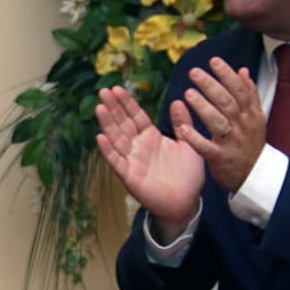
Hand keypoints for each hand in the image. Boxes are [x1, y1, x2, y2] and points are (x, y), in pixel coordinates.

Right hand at [95, 86, 204, 234]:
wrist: (186, 202)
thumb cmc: (188, 175)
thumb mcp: (189, 144)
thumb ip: (182, 124)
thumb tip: (178, 101)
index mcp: (151, 137)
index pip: (136, 116)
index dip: (127, 103)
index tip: (117, 88)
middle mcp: (138, 147)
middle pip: (123, 124)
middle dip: (113, 108)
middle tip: (104, 91)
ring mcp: (132, 161)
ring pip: (116, 139)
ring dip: (107, 124)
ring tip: (100, 108)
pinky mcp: (129, 176)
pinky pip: (116, 161)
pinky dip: (108, 151)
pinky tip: (100, 138)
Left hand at [170, 56, 264, 192]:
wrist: (255, 176)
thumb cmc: (251, 143)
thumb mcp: (256, 118)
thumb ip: (249, 94)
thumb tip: (243, 70)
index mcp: (251, 114)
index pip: (240, 90)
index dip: (227, 74)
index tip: (213, 61)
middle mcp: (243, 125)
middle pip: (227, 102)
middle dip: (211, 86)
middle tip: (194, 73)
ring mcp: (232, 142)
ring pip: (218, 122)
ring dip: (203, 107)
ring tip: (188, 93)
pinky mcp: (221, 158)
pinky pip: (207, 147)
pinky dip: (195, 138)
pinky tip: (183, 128)